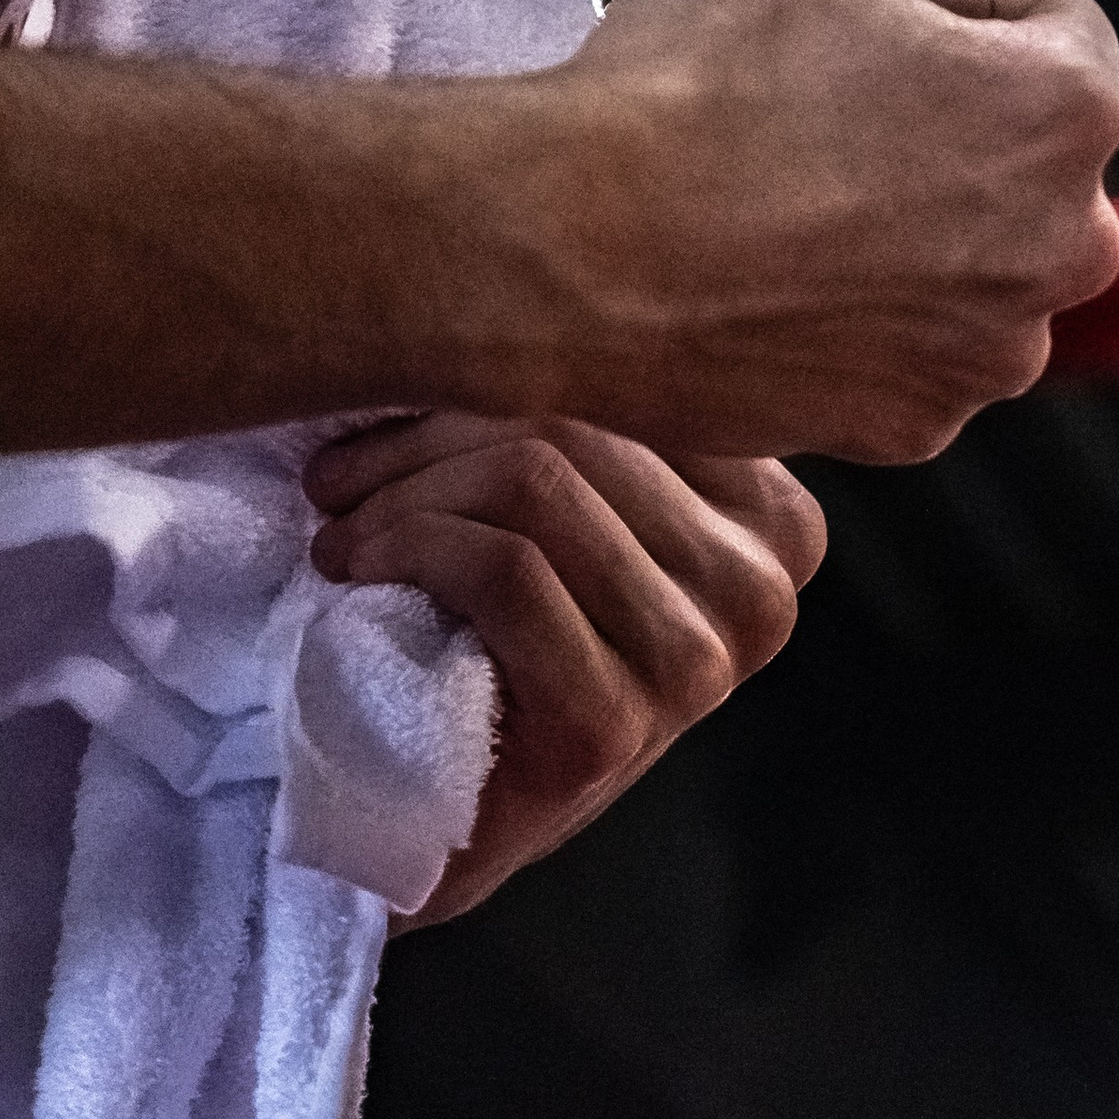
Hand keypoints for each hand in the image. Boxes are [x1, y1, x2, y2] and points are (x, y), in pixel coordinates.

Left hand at [304, 411, 826, 923]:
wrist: (426, 830)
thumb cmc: (493, 647)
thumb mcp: (574, 512)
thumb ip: (588, 426)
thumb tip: (496, 287)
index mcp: (776, 519)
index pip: (639, 372)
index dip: (495, 371)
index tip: (400, 405)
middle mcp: (763, 588)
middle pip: (581, 421)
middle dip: (432, 430)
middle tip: (342, 473)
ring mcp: (697, 664)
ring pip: (537, 483)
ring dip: (405, 494)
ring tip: (345, 525)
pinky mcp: (613, 724)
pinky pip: (506, 567)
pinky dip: (408, 548)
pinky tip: (357, 568)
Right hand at [565, 0, 1118, 458]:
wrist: (565, 251)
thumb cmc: (687, 78)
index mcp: (1070, 105)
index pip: (1055, 30)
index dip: (944, 20)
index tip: (842, 43)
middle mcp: (1070, 242)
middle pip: (1029, 152)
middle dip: (950, 129)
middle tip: (805, 122)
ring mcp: (997, 348)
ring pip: (977, 256)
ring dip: (915, 230)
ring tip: (783, 205)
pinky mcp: (923, 423)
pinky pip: (919, 349)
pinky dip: (868, 321)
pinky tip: (775, 286)